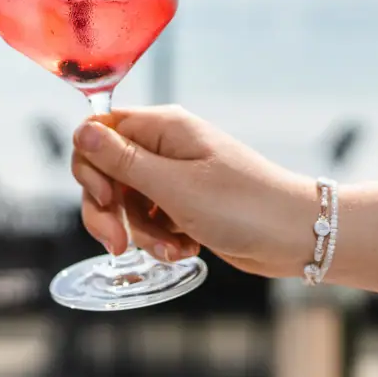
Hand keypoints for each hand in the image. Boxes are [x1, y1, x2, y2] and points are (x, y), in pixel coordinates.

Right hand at [71, 105, 316, 278]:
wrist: (298, 236)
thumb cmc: (244, 206)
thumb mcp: (174, 186)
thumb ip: (122, 161)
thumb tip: (80, 130)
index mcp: (162, 127)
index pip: (98, 131)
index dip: (90, 166)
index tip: (105, 198)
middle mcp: (165, 145)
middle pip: (106, 172)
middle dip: (109, 211)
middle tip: (118, 243)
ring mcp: (176, 175)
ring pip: (127, 201)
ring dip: (140, 232)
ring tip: (172, 248)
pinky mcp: (186, 202)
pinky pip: (152, 219)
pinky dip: (161, 238)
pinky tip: (184, 249)